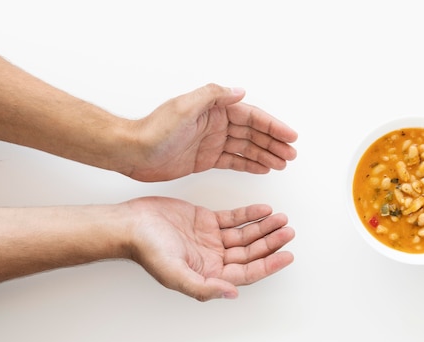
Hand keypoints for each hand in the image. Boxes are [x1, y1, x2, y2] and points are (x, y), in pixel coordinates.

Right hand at [125, 197, 294, 300]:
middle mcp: (214, 259)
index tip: (288, 255)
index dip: (269, 265)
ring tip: (282, 219)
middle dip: (271, 243)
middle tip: (288, 232)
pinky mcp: (207, 222)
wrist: (131, 224)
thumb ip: (203, 286)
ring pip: (246, 235)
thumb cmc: (147, 250)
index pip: (247, 273)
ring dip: (264, 228)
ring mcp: (212, 240)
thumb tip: (231, 293)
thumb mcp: (174, 273)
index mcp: (209, 275)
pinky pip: (234, 219)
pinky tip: (264, 209)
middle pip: (251, 253)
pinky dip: (250, 214)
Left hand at [126, 83, 297, 181]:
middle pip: (253, 133)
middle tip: (291, 153)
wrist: (132, 152)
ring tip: (283, 163)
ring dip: (265, 154)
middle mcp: (215, 124)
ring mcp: (212, 142)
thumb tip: (239, 92)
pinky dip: (249, 164)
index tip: (289, 135)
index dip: (272, 126)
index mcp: (213, 109)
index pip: (250, 117)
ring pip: (246, 148)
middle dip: (274, 142)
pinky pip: (233, 160)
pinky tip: (263, 168)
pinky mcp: (206, 159)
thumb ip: (213, 96)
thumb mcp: (184, 107)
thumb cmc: (154, 130)